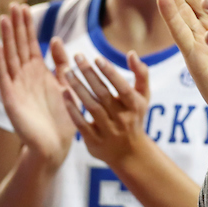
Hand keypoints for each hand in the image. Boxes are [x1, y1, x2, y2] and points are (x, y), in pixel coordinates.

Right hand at [0, 4, 75, 167]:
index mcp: (38, 72)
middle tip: (14, 4)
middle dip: (17, 25)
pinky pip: (3, 74)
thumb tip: (55, 39)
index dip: (28, 26)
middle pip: (19, 45)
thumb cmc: (62, 117)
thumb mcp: (66, 84)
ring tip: (4, 17)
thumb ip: (62, 63)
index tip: (25, 6)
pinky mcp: (10, 97)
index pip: (31, 44)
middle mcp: (25, 76)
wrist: (55, 145)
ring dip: (7, 36)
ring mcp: (16, 85)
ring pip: (10, 55)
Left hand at [58, 49, 150, 171]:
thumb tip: (132, 53)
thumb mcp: (143, 97)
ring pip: (91, 107)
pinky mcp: (94, 141)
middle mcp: (122, 119)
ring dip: (78, 88)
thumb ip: (141, 74)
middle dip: (90, 74)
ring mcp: (108, 131)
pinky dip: (72, 109)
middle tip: (77, 56)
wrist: (130, 153)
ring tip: (67, 71)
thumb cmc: (134, 117)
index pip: (122, 87)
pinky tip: (64, 93)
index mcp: (135, 106)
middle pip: (104, 94)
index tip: (97, 58)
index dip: (110, 73)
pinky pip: (81, 123)